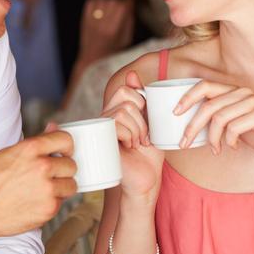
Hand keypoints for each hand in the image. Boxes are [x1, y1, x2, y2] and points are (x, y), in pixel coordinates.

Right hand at [0, 131, 77, 237]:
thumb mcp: (8, 153)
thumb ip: (36, 142)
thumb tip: (53, 128)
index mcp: (30, 149)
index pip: (65, 140)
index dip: (67, 147)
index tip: (65, 152)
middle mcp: (41, 167)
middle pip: (71, 164)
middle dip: (62, 170)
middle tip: (48, 175)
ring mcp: (47, 189)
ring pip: (71, 185)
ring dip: (61, 187)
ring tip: (43, 189)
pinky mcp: (49, 209)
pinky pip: (62, 202)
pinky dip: (52, 202)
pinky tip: (35, 201)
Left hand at [78, 0, 133, 66]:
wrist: (92, 58)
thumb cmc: (113, 50)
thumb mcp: (126, 39)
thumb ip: (129, 21)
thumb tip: (131, 3)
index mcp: (112, 30)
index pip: (122, 7)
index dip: (128, 3)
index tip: (130, 4)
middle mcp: (101, 24)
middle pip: (113, 1)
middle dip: (119, 2)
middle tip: (121, 8)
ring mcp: (91, 21)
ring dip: (109, 1)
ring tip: (111, 9)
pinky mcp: (85, 18)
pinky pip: (92, 1)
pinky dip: (98, 1)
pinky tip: (102, 7)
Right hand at [101, 70, 163, 200]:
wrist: (146, 180)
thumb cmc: (149, 154)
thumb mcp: (152, 123)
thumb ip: (144, 100)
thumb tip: (131, 73)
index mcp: (115, 111)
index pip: (126, 89)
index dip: (142, 103)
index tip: (148, 125)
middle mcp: (105, 118)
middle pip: (125, 97)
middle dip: (142, 117)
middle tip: (144, 136)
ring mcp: (102, 129)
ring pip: (123, 111)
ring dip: (138, 129)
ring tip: (138, 144)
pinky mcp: (102, 141)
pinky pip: (117, 124)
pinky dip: (130, 136)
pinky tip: (130, 148)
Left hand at [177, 80, 253, 167]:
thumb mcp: (234, 123)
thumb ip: (216, 116)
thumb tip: (188, 121)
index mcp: (234, 91)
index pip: (204, 85)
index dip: (187, 97)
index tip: (175, 113)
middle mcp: (243, 92)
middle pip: (208, 104)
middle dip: (192, 125)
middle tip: (184, 142)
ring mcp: (253, 102)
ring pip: (219, 118)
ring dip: (212, 138)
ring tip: (215, 149)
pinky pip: (234, 127)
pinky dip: (228, 141)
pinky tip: (232, 147)